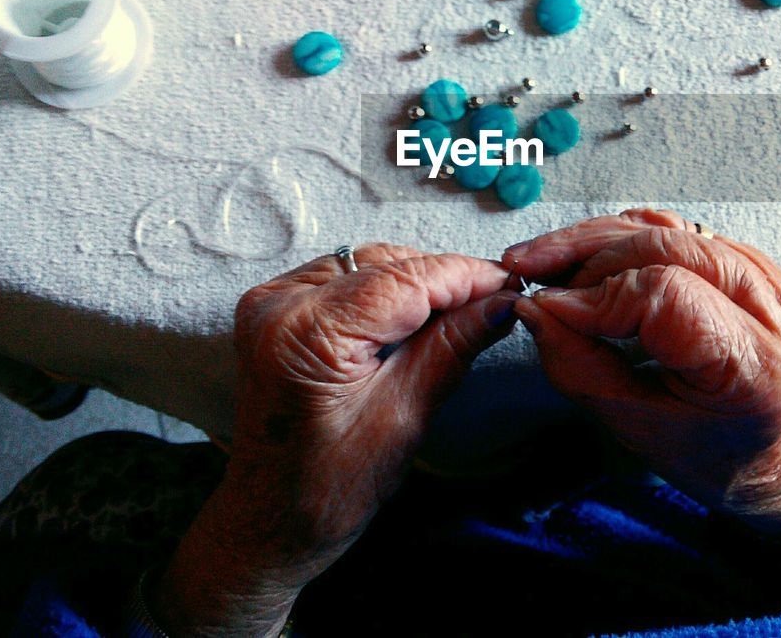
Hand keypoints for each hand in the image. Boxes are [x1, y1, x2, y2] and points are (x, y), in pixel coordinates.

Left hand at [153, 245, 517, 636]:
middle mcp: (279, 303)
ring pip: (370, 262)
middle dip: (444, 280)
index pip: (404, 279)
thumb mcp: (404, 417)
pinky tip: (415, 319)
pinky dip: (387, 290)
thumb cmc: (328, 487)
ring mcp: (272, 299)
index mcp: (304, 334)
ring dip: (418, 282)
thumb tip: (502, 300)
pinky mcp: (277, 305)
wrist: (270, 518)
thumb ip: (453, 346)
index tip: (511, 283)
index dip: (464, 276)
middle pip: (386, 263)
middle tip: (494, 303)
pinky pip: (348, 276)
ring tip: (459, 315)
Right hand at [504, 210, 780, 535]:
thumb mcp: (634, 426)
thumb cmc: (707, 449)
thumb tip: (533, 308)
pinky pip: (677, 227)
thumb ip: (580, 366)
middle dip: (586, 253)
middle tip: (530, 270)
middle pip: (666, 245)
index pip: (667, 294)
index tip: (545, 306)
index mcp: (752, 366)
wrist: (770, 446)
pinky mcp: (750, 259)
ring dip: (596, 238)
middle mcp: (771, 310)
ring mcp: (766, 277)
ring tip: (546, 261)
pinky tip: (585, 257)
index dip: (596, 295)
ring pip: (668, 226)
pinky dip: (623, 236)